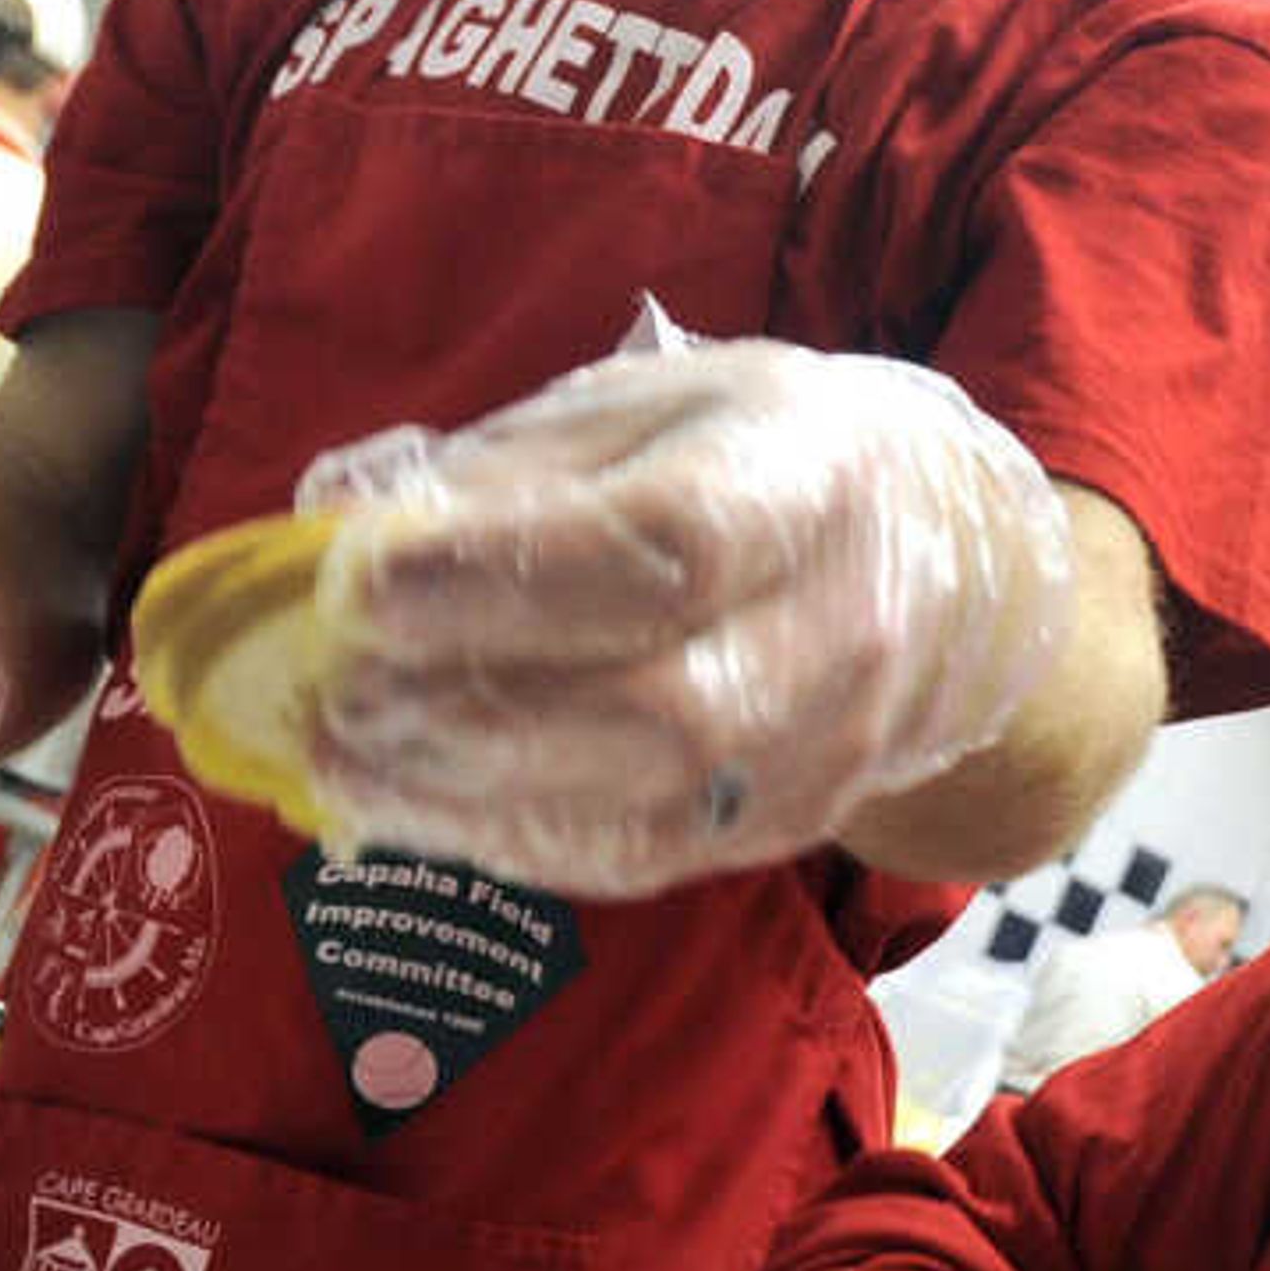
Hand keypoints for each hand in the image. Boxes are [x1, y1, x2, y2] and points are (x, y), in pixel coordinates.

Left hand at [296, 333, 1074, 897]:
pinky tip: (412, 805)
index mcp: (808, 478)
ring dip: (466, 799)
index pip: (665, 547)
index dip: (500, 579)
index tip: (356, 585)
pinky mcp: (782, 828)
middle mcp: (840, 628)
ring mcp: (824, 749)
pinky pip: (636, 860)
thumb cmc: (751, 460)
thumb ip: (501, 471)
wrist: (937, 562)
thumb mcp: (643, 410)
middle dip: (472, 713)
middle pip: (665, 714)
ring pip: (645, 815)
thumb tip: (333, 533)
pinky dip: (505, 840)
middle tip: (339, 697)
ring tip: (343, 760)